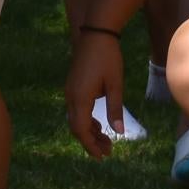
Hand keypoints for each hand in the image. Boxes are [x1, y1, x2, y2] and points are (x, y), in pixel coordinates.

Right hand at [63, 29, 126, 159]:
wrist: (96, 32)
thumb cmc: (108, 57)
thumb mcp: (115, 84)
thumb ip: (115, 109)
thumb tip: (119, 132)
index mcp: (80, 97)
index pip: (81, 129)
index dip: (91, 145)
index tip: (103, 156)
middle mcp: (70, 96)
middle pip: (76, 127)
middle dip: (91, 141)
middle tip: (108, 151)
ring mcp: (70, 90)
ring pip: (75, 119)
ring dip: (89, 131)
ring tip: (106, 140)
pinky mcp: (73, 85)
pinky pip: (76, 109)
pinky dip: (86, 120)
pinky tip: (98, 123)